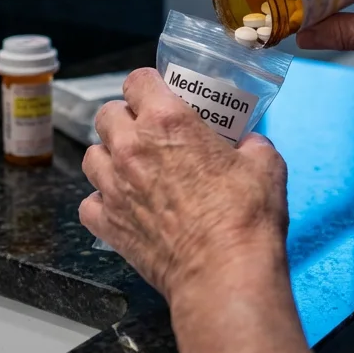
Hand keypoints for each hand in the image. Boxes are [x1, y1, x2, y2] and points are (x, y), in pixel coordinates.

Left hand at [79, 68, 290, 300]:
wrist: (224, 271)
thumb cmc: (245, 217)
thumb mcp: (265, 164)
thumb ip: (251, 144)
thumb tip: (249, 145)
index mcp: (168, 121)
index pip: (137, 80)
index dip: (148, 85)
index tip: (158, 94)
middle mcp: (132, 148)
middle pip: (106, 114)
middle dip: (125, 117)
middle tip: (148, 131)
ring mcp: (114, 187)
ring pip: (92, 155)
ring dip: (109, 156)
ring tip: (132, 167)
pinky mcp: (109, 224)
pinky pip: (89, 202)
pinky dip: (102, 201)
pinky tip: (123, 205)